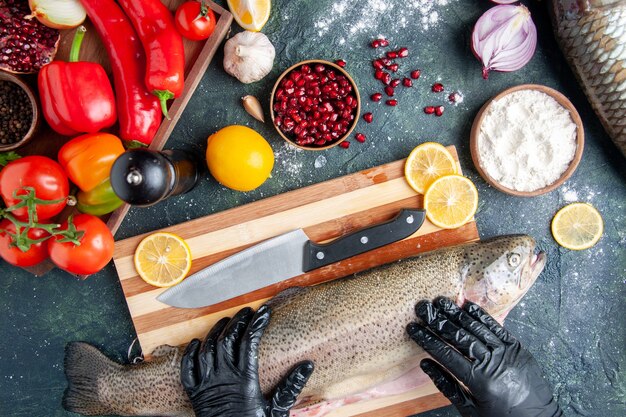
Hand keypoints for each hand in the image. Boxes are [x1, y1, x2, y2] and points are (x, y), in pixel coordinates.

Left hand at [181, 305, 313, 416]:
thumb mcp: (276, 410)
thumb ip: (290, 386)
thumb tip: (307, 365)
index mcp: (245, 381)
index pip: (249, 342)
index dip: (256, 324)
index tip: (264, 311)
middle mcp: (224, 379)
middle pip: (228, 340)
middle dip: (238, 322)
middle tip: (247, 313)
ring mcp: (207, 385)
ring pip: (208, 349)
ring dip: (216, 332)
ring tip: (225, 321)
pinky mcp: (195, 394)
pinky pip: (188, 369)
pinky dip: (191, 353)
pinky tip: (197, 342)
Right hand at [407, 297, 561, 416]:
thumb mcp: (470, 410)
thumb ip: (446, 385)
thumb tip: (425, 364)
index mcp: (480, 381)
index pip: (446, 354)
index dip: (427, 340)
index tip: (413, 328)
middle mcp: (494, 363)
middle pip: (460, 337)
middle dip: (438, 321)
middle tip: (423, 307)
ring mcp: (507, 353)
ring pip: (477, 328)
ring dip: (457, 313)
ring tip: (440, 301)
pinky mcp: (517, 348)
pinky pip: (496, 328)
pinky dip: (481, 316)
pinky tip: (467, 306)